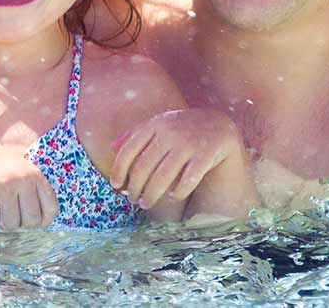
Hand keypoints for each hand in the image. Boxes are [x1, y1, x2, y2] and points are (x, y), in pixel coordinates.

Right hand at [0, 136, 56, 230]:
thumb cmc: (2, 169)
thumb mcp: (24, 173)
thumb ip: (36, 192)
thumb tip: (43, 223)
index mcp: (36, 176)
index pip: (51, 209)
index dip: (42, 221)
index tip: (33, 221)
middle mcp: (22, 179)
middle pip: (31, 220)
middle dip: (20, 223)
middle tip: (11, 215)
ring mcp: (3, 185)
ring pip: (10, 223)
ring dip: (2, 221)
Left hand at [110, 108, 247, 210]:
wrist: (217, 125)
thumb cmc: (179, 129)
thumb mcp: (158, 125)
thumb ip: (136, 135)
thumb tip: (111, 147)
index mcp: (154, 124)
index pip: (129, 150)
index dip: (119, 170)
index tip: (115, 185)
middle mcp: (170, 132)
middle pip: (144, 167)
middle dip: (135, 188)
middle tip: (133, 200)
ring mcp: (188, 144)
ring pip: (163, 178)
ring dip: (151, 195)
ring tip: (146, 203)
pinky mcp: (206, 155)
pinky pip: (187, 181)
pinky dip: (177, 192)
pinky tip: (172, 196)